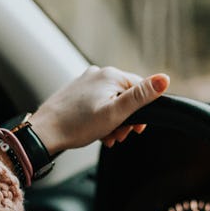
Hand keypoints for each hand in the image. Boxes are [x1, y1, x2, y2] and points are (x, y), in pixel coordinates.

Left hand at [29, 65, 169, 153]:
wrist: (45, 132)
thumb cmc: (78, 125)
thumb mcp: (115, 113)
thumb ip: (141, 97)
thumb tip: (165, 79)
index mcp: (111, 75)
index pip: (140, 88)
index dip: (143, 111)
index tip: (137, 130)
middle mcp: (98, 73)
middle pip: (125, 96)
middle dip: (126, 119)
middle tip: (119, 137)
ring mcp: (85, 81)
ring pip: (110, 101)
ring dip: (113, 121)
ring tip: (106, 137)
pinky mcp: (76, 91)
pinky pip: (97, 103)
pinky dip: (100, 118)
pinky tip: (96, 131)